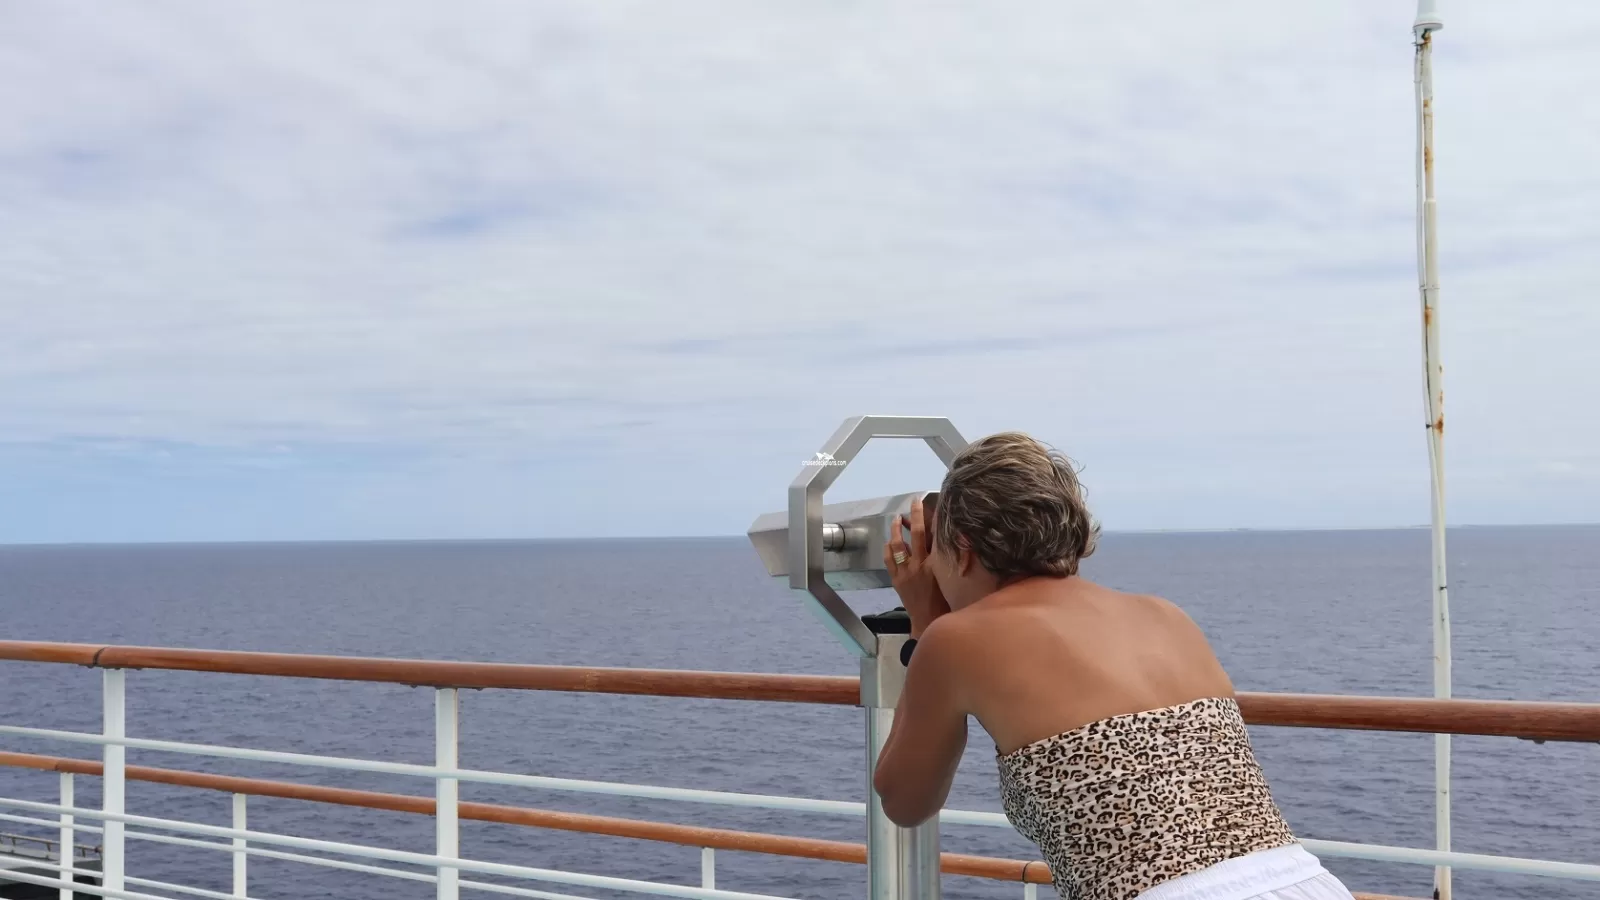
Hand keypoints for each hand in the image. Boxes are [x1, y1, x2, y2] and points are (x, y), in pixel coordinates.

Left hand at [884, 495, 950, 638]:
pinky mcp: (896, 580)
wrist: (928, 620)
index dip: (930, 519)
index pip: (932, 536)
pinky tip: (889, 541)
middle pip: (915, 535)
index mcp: (935, 564)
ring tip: (896, 519)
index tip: (930, 505)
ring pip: (897, 545)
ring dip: (895, 529)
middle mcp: (918, 565)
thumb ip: (945, 559)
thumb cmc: (944, 600)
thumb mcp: (948, 577)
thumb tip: (947, 540)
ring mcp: (905, 572)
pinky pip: (888, 559)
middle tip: (913, 503)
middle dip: (913, 516)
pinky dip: (888, 547)